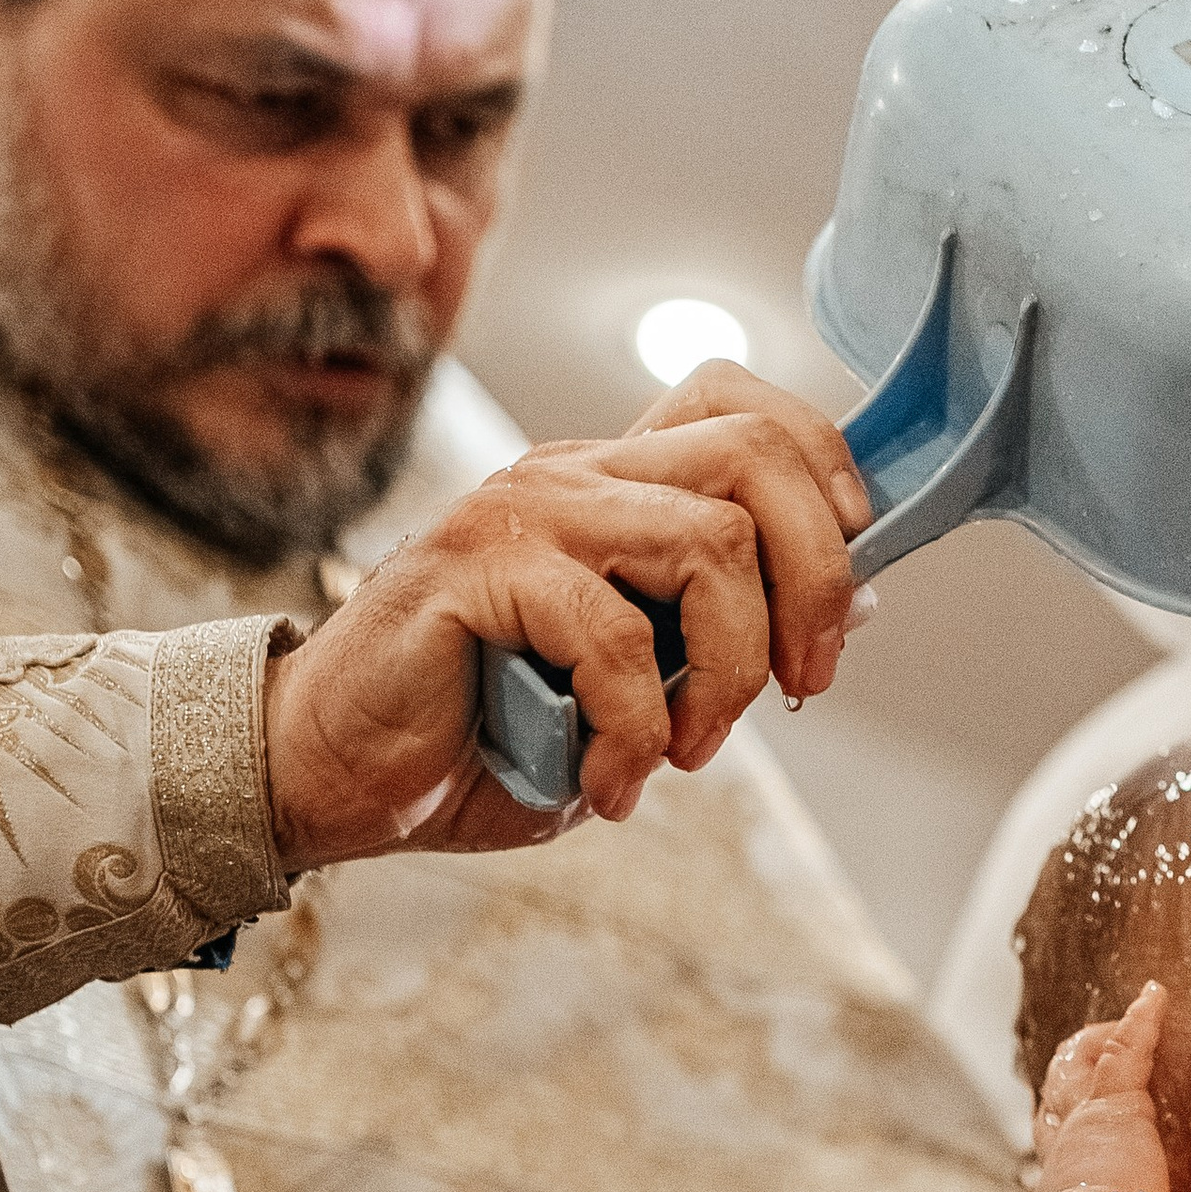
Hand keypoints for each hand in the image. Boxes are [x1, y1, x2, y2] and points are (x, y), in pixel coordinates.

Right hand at [260, 375, 872, 866]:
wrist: (333, 775)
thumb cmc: (480, 735)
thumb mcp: (637, 690)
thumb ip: (724, 640)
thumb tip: (857, 608)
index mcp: (614, 485)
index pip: (742, 405)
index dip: (824, 472)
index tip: (848, 585)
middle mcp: (572, 474)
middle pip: (755, 455)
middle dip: (815, 581)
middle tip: (802, 688)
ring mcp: (521, 512)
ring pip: (709, 541)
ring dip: (731, 670)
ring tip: (690, 753)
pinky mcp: (473, 571)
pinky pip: (612, 633)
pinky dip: (636, 729)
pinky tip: (608, 786)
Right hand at [1032, 985, 1174, 1191]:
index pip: (1069, 1162)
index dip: (1073, 1142)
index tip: (1086, 1135)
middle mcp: (1073, 1162)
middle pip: (1063, 1108)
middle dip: (1074, 1083)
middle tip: (1092, 1060)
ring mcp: (1088, 1131)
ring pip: (1082, 1074)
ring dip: (1099, 1048)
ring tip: (1122, 1024)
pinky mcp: (1110, 1110)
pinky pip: (1125, 1055)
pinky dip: (1139, 1027)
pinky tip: (1155, 1001)